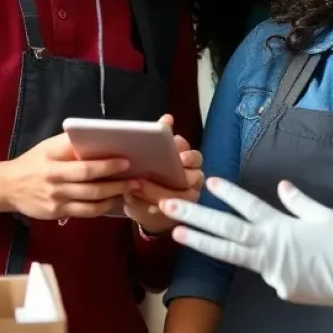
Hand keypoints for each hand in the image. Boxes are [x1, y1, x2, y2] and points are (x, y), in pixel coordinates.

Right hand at [0, 133, 132, 219]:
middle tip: (138, 179)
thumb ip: (71, 145)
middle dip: (117, 183)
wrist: (8, 186)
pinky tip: (113, 201)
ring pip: (90, 201)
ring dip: (114, 196)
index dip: (107, 165)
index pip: (84, 166)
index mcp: (54, 162)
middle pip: (91, 186)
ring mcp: (56, 200)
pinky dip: (101, 207)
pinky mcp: (57, 213)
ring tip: (131, 189)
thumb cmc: (34, 162)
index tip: (126, 161)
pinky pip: (84, 212)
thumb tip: (100, 138)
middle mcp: (55, 182)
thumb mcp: (49, 147)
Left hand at [123, 115, 203, 234]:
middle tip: (149, 178)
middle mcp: (194, 179)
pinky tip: (142, 205)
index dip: (189, 157)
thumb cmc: (156, 170)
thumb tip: (168, 118)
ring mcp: (188, 197)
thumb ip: (163, 136)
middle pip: (194, 177)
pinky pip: (169, 212)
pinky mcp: (178, 214)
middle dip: (175, 177)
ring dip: (158, 193)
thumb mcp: (158, 153)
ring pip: (182, 197)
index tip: (180, 158)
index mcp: (190, 161)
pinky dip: (154, 208)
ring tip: (137, 187)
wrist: (151, 201)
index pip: (195, 157)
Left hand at [164, 177, 332, 311]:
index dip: (227, 193)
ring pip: (231, 255)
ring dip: (202, 243)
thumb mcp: (323, 214)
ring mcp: (270, 271)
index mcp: (280, 226)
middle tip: (169, 207)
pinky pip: (268, 273)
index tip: (208, 182)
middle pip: (225, 230)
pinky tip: (291, 265)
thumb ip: (298, 202)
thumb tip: (282, 187)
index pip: (247, 205)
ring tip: (178, 234)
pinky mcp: (280, 288)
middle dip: (195, 217)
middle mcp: (268, 247)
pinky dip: (268, 265)